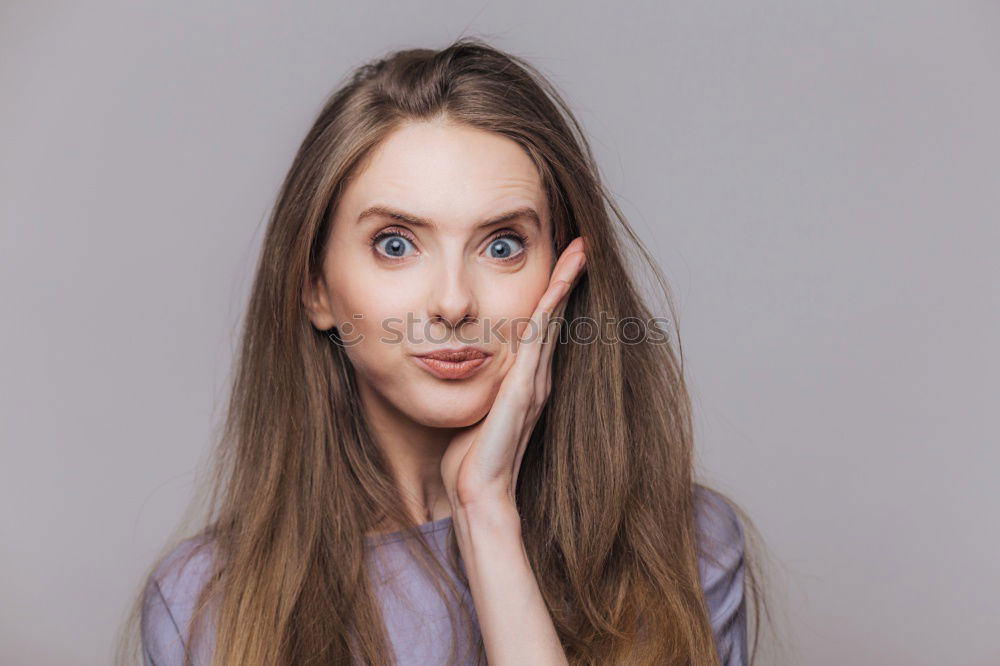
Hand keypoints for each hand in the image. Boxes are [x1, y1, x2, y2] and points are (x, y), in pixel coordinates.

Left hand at [441, 236, 587, 508]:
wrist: (478, 493)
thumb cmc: (470, 457)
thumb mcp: (475, 409)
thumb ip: (478, 385)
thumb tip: (459, 365)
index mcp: (526, 379)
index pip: (542, 325)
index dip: (552, 291)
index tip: (559, 259)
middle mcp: (537, 377)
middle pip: (555, 315)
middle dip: (568, 276)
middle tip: (582, 242)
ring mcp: (534, 382)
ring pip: (552, 321)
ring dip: (565, 283)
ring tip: (579, 250)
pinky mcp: (524, 390)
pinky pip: (538, 341)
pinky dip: (548, 310)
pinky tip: (555, 287)